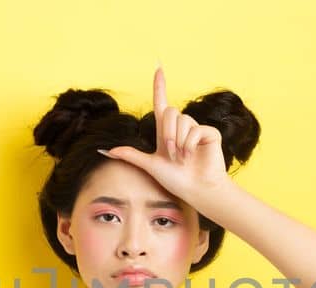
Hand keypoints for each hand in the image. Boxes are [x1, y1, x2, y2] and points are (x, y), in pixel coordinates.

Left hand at [100, 64, 234, 204]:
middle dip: (167, 134)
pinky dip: (190, 144)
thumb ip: (130, 155)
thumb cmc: (176, 181)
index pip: (161, 103)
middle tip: (172, 155)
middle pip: (169, 112)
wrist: (196, 190)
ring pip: (182, 120)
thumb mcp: (150, 165)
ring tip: (183, 158)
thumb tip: (106, 150)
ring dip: (179, 142)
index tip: (159, 68)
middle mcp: (181, 127)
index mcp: (166, 132)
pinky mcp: (209, 133)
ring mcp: (196, 129)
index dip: (160, 86)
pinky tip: (193, 155)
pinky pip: (195, 129)